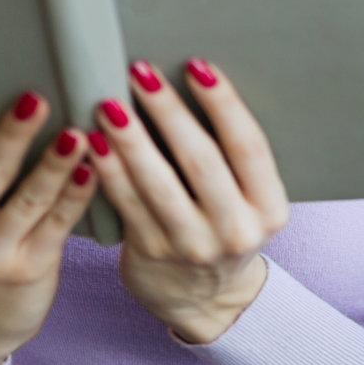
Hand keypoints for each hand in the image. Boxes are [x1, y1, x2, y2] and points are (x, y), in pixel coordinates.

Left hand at [89, 58, 289, 343]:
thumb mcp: (249, 200)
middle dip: (169, 112)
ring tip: (109, 104)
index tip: (197, 66)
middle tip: (141, 73)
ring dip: (131, 139)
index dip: (224, 103)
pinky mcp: (153, 254)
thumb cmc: (225, 227)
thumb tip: (190, 83)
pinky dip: (108, 171)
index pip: (249, 146)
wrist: (206, 298)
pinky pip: (126, 204)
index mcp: (270, 209)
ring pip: (158, 183)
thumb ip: (231, 159)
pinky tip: (92, 144)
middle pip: (201, 161)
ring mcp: (193, 246)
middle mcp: (237, 230)